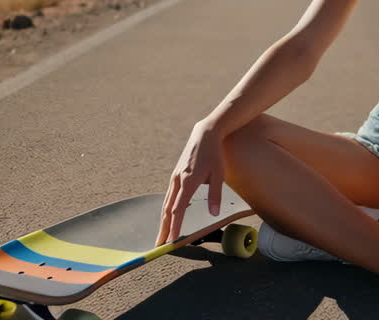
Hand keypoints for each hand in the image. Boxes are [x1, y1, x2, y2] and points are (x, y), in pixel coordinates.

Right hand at [155, 119, 225, 245]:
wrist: (205, 133)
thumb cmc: (214, 154)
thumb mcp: (219, 174)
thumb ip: (215, 194)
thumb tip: (214, 214)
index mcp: (188, 181)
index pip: (178, 209)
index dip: (174, 226)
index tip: (171, 240)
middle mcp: (178, 180)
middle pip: (167, 210)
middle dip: (163, 228)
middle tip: (159, 245)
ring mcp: (175, 177)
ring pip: (166, 203)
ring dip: (162, 220)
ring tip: (161, 234)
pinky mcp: (175, 175)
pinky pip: (168, 195)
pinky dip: (165, 209)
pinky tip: (166, 216)